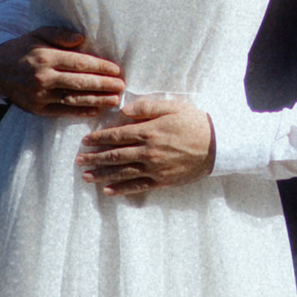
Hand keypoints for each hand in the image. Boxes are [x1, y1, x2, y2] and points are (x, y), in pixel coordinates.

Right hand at [0, 26, 126, 116]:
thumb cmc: (25, 49)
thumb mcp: (39, 34)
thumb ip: (61, 35)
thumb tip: (83, 39)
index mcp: (46, 57)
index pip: (79, 63)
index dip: (100, 67)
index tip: (116, 70)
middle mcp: (42, 77)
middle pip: (79, 82)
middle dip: (103, 85)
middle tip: (122, 86)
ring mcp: (39, 95)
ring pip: (74, 99)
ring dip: (97, 100)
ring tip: (115, 100)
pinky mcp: (37, 109)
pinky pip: (63, 111)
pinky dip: (81, 112)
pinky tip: (96, 110)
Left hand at [79, 96, 214, 194]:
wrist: (217, 145)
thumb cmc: (194, 122)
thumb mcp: (172, 106)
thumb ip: (146, 106)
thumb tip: (122, 110)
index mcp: (148, 131)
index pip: (116, 136)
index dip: (98, 139)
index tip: (85, 141)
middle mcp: (148, 152)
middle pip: (115, 156)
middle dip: (94, 158)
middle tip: (78, 160)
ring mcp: (154, 168)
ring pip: (122, 173)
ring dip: (102, 175)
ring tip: (86, 176)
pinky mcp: (162, 180)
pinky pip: (137, 186)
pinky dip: (121, 189)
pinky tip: (107, 191)